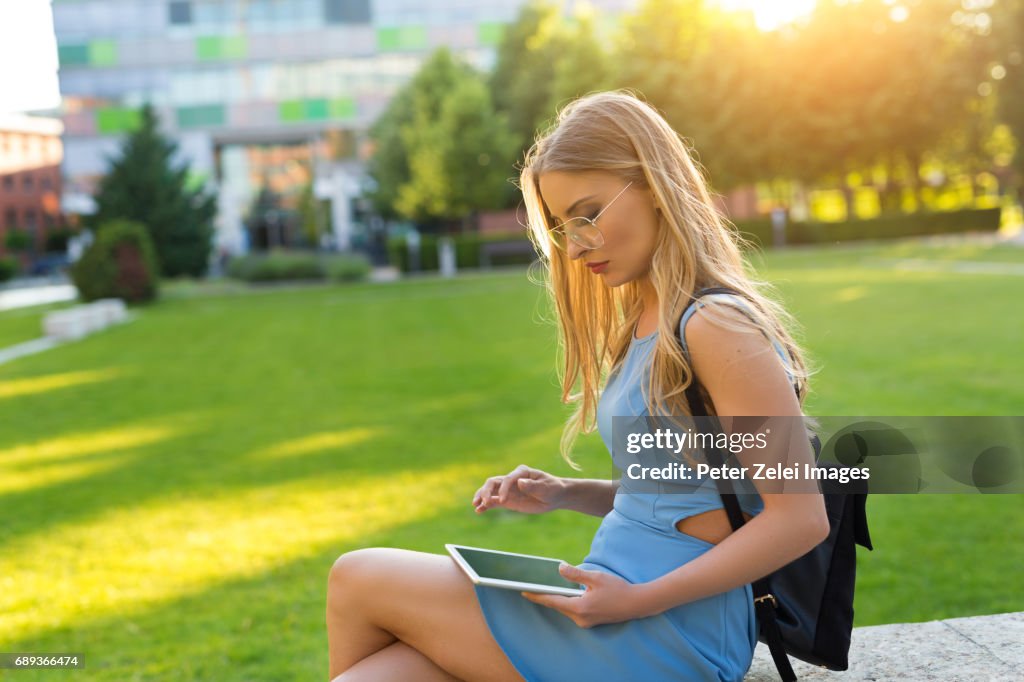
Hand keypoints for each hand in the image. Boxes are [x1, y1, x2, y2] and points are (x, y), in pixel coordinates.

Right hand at [472, 465, 567, 514]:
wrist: (555, 496)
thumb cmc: (552, 488)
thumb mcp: (545, 487)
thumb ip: (532, 485)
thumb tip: (519, 482)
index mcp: (521, 472)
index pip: (507, 479)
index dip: (504, 489)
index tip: (504, 501)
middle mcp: (512, 479)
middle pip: (493, 482)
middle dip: (487, 491)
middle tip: (486, 502)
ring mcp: (508, 489)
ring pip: (490, 490)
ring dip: (482, 496)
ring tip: (476, 505)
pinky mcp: (507, 500)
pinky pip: (494, 502)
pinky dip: (485, 505)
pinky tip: (478, 511)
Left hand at [520, 563, 653, 627]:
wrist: (637, 604)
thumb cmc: (617, 589)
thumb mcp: (595, 577)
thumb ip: (575, 574)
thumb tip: (559, 568)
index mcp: (579, 607)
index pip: (552, 601)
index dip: (537, 595)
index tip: (523, 591)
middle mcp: (580, 618)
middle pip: (557, 605)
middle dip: (545, 595)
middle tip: (530, 586)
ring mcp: (585, 621)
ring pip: (565, 608)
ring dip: (556, 598)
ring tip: (543, 587)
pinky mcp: (590, 620)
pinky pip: (573, 610)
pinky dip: (566, 601)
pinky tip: (562, 592)